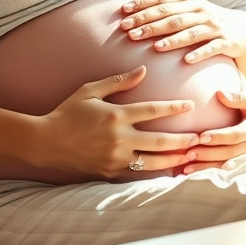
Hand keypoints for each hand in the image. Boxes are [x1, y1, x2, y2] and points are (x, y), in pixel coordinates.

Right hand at [36, 66, 201, 180]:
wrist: (46, 143)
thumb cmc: (67, 112)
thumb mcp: (89, 91)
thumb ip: (117, 81)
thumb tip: (142, 71)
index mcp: (115, 116)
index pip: (152, 111)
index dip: (173, 108)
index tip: (190, 105)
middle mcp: (118, 139)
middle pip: (159, 141)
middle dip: (182, 140)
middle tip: (199, 138)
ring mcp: (115, 158)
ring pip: (153, 162)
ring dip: (174, 159)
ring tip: (190, 157)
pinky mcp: (110, 173)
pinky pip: (137, 173)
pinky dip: (155, 172)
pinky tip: (168, 170)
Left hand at [118, 0, 245, 63]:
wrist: (242, 28)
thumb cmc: (207, 16)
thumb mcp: (188, 3)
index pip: (162, 0)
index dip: (142, 5)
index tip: (123, 12)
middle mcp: (200, 9)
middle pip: (171, 16)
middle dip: (149, 24)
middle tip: (129, 33)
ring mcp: (213, 26)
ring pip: (189, 32)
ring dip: (172, 40)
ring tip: (155, 47)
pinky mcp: (225, 42)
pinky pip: (211, 48)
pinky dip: (199, 53)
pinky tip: (186, 60)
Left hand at [178, 88, 245, 174]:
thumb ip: (239, 97)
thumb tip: (220, 94)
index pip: (236, 135)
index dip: (219, 137)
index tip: (202, 136)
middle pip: (229, 153)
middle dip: (208, 154)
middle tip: (189, 153)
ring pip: (227, 164)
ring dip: (207, 166)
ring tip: (187, 167)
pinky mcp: (245, 162)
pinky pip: (226, 168)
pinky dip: (210, 170)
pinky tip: (194, 171)